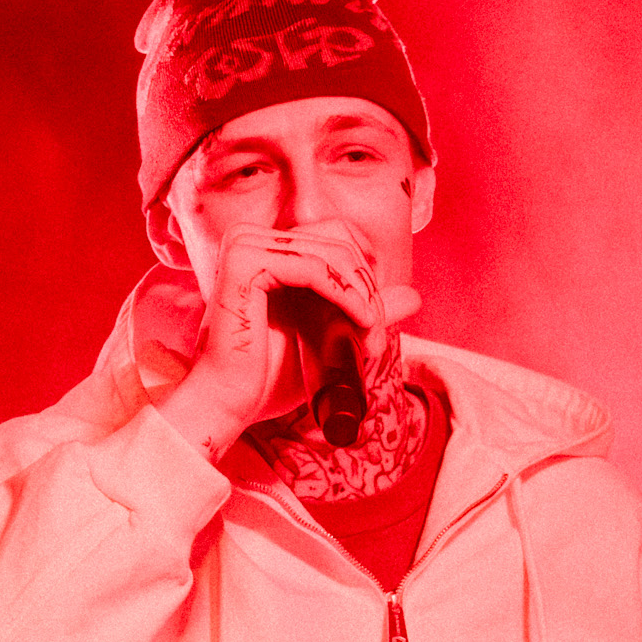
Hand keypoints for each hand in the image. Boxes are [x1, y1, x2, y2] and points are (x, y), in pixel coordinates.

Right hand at [149, 224, 421, 461]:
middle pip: (337, 238)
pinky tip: (362, 321)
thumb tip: (413, 296)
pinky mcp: (245, 262)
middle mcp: (249, 237)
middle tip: (375, 336)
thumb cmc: (268, 377)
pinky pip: (314, 268)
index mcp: (264, 247)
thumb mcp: (328, 338)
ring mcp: (243, 244)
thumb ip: (364, 310)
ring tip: (369, 338)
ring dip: (362, 296)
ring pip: (332, 253)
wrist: (228, 404)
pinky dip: (346, 294)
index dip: (363, 273)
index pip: (334, 237)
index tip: (373, 323)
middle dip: (367, 285)